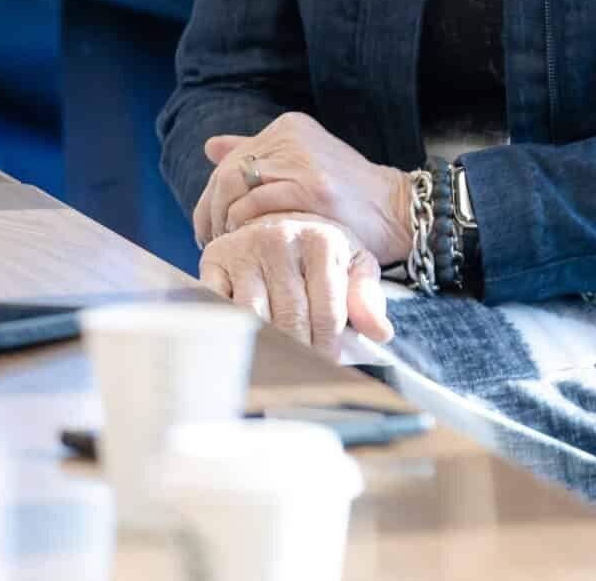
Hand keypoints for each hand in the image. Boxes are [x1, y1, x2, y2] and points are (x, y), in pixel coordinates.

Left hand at [194, 111, 411, 264]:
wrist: (397, 211)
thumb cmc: (347, 197)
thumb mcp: (302, 164)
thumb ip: (258, 153)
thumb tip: (211, 146)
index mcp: (289, 126)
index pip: (229, 159)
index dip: (211, 196)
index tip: (209, 226)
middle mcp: (292, 136)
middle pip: (226, 171)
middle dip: (210, 210)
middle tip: (210, 240)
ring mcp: (302, 160)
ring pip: (234, 184)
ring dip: (222, 220)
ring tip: (227, 244)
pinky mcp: (312, 187)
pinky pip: (256, 204)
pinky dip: (243, 225)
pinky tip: (248, 242)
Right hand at [196, 215, 392, 356]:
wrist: (273, 218)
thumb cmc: (317, 251)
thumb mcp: (351, 263)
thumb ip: (366, 296)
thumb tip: (381, 333)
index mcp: (322, 240)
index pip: (328, 310)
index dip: (328, 347)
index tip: (327, 369)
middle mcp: (282, 238)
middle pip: (290, 317)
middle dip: (298, 353)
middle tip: (300, 377)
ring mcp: (245, 247)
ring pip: (253, 316)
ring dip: (265, 346)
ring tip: (274, 369)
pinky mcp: (214, 257)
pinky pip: (218, 304)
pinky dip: (227, 329)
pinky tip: (240, 346)